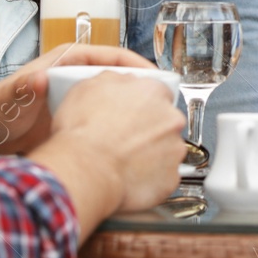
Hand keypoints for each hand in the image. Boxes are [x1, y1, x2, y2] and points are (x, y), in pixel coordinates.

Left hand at [0, 44, 154, 155]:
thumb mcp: (10, 97)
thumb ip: (23, 88)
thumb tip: (37, 80)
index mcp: (69, 61)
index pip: (113, 56)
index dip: (137, 66)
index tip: (156, 79)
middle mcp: (78, 76)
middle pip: (121, 78)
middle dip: (143, 90)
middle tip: (163, 106)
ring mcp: (80, 98)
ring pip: (116, 100)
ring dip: (133, 111)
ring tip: (153, 126)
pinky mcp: (79, 119)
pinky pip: (106, 120)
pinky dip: (119, 129)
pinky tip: (129, 144)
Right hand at [29, 72, 186, 227]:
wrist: (85, 171)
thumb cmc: (84, 133)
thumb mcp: (88, 87)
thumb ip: (114, 80)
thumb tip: (120, 82)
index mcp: (153, 92)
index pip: (157, 92)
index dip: (141, 104)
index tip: (133, 114)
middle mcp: (170, 118)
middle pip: (165, 120)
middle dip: (148, 128)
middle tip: (125, 137)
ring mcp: (173, 149)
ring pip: (166, 148)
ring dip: (150, 152)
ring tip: (124, 159)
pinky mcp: (171, 177)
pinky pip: (163, 175)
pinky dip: (150, 177)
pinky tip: (129, 175)